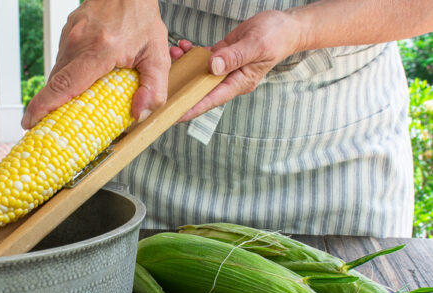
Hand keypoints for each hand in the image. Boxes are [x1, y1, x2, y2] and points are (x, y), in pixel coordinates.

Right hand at [21, 0, 168, 128]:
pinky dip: (67, 78)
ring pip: (58, 73)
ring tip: (65, 111)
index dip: (44, 106)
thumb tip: (141, 114)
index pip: (65, 83)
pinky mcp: (68, 32)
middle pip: (56, 83)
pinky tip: (78, 87)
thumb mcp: (158, 55)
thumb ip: (154, 87)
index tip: (30, 122)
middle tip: (47, 128)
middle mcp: (79, 41)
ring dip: (60, 93)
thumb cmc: (141, 18)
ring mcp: (70, 35)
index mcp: (100, 49)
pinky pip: (63, 62)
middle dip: (49, 108)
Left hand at [170, 10, 303, 121]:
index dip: (191, 108)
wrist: (285, 26)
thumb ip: (234, 57)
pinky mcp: (221, 57)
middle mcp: (230, 80)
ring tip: (170, 56)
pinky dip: (190, 54)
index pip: (211, 100)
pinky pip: (202, 59)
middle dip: (180, 89)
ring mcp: (225, 69)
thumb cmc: (276, 37)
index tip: (173, 114)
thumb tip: (212, 66)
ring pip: (198, 74)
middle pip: (200, 91)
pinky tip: (182, 46)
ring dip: (183, 67)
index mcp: (239, 83)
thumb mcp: (256, 45)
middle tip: (159, 90)